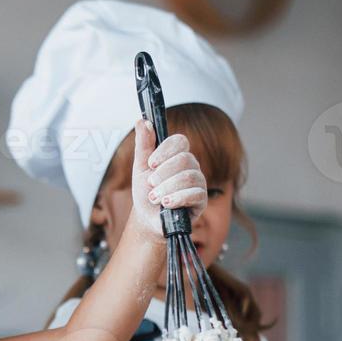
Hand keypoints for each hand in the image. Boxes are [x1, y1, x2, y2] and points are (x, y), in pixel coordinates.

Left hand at [123, 119, 208, 249]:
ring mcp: (198, 183)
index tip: (151, 163)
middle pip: (185, 159)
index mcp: (177, 156)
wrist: (147, 219)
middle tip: (150, 184)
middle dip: (164, 173)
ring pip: (189, 176)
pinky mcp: (201, 200)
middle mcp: (191, 167)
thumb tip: (142, 121)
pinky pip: (195, 194)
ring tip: (154, 198)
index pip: (180, 141)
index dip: (165, 150)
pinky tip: (166, 204)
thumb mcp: (140, 168)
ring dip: (167, 188)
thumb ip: (143, 144)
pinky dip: (177, 198)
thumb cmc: (145, 193)